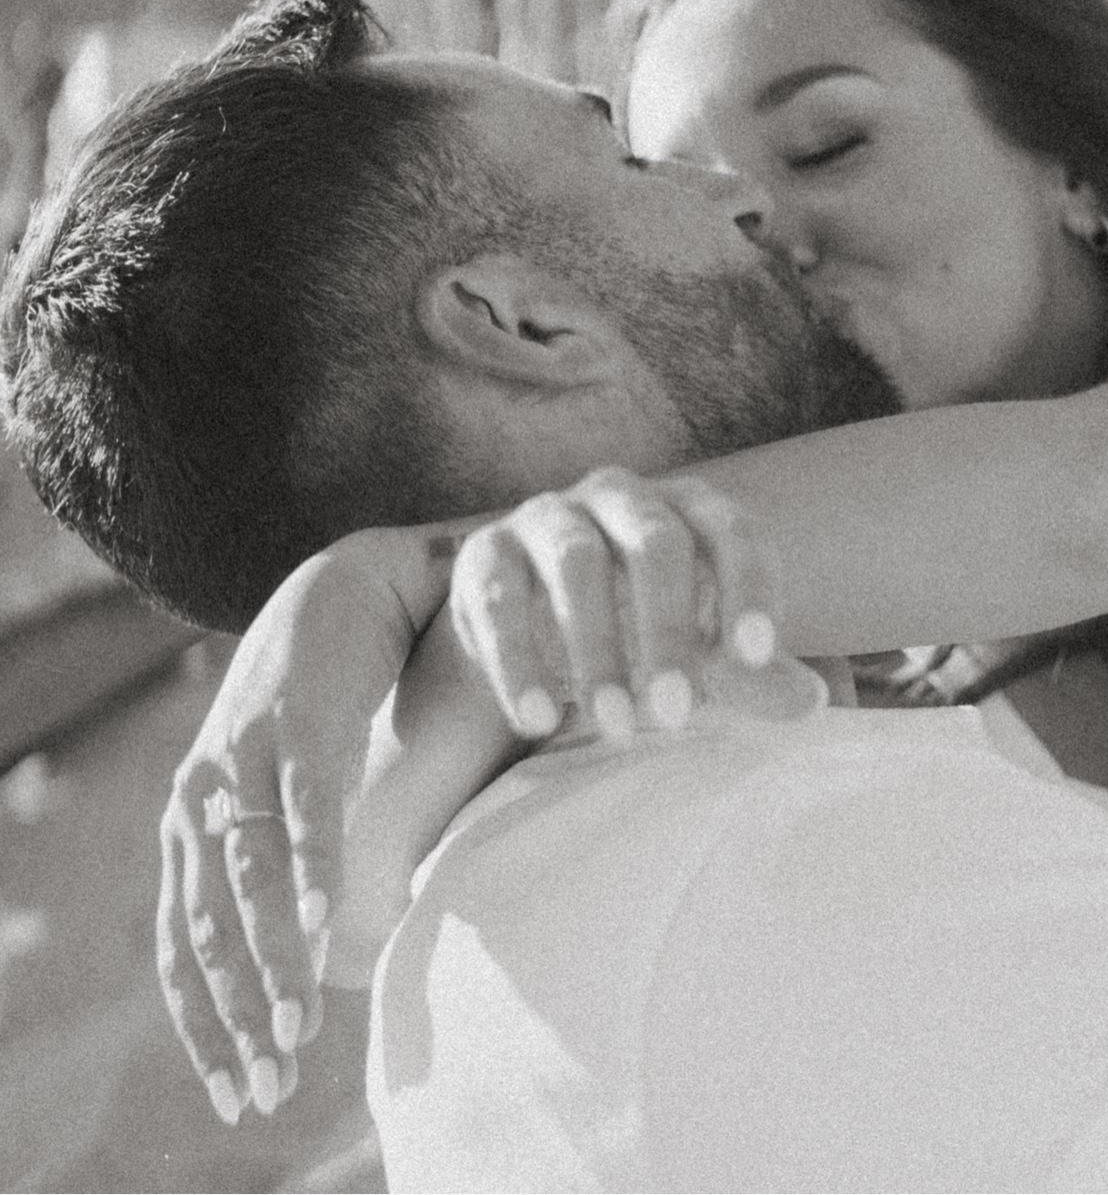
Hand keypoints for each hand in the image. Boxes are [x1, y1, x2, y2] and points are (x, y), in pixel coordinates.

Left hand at [157, 527, 451, 1121]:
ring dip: (270, 963)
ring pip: (244, 883)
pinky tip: (318, 920)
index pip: (186, 950)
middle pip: (207, 934)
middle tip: (272, 1085)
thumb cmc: (335, 700)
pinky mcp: (295, 719)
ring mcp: (241, 760)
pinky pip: (300, 806)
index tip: (247, 1092)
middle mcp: (201, 801)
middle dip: (240, 1018)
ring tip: (299, 1025)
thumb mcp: (307, 797)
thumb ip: (302, 866)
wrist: (352, 584)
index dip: (211, 1027)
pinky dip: (307, 868)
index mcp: (198, 828)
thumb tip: (339, 955)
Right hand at [448, 467, 782, 740]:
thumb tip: (811, 702)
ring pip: (576, 564)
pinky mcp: (486, 552)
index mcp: (690, 507)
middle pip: (655, 543)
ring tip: (615, 726)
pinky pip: (499, 600)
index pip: (733, 532)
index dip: (748, 588)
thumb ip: (753, 675)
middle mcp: (622, 496)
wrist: (535, 621)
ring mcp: (550, 516)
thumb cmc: (645, 627)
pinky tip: (538, 719)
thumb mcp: (703, 651)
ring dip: (597, 651)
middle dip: (668, 631)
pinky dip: (519, 662)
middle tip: (676, 714)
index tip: (756, 657)